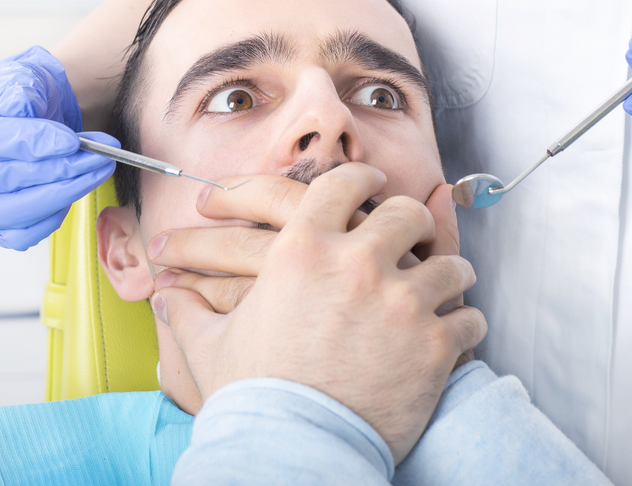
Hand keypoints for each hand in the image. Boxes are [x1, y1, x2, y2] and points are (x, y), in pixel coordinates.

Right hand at [0, 46, 117, 249]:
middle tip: (97, 156)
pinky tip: (76, 188)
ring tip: (98, 168)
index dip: (27, 142)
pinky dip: (53, 215)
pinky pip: (22, 234)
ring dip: (62, 194)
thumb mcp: (19, 73)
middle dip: (55, 169)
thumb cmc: (22, 93)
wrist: (38, 112)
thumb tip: (19, 110)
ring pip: (10, 215)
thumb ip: (17, 87)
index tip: (70, 141)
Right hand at [151, 164, 486, 462]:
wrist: (291, 454)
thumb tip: (162, 298)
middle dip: (412, 218)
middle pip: (404, 213)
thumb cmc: (252, 401)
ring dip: (451, 272)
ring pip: (448, 265)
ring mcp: (400, 302)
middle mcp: (356, 264)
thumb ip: (187, 314)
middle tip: (414, 227)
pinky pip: (469, 319)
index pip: (341, 185)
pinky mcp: (433, 344)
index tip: (371, 181)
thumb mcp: (212, 348)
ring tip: (451, 279)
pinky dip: (468, 324)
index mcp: (302, 251)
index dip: (360, 178)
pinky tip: (463, 328)